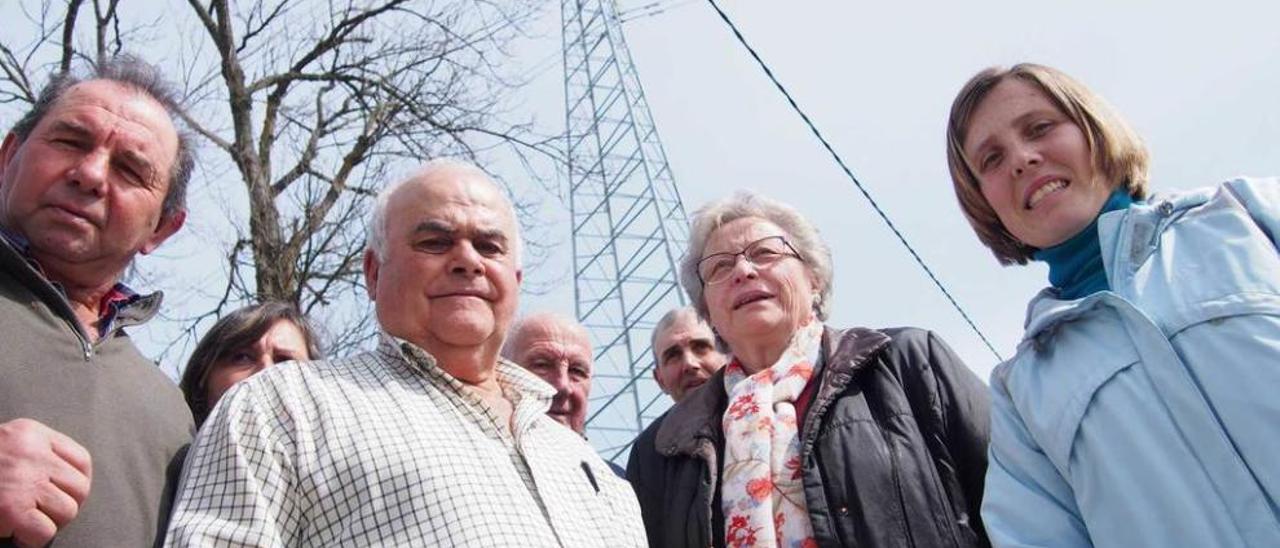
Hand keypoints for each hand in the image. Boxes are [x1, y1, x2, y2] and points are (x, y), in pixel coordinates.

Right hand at [0, 419, 91, 546]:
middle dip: (64, 506)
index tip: (63, 494)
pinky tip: (17, 534)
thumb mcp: (6, 442)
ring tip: (26, 521)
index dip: (76, 483)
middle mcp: (32, 453)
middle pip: (80, 488)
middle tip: (41, 513)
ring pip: (67, 511)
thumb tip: (66, 482)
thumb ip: (33, 453)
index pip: (81, 460)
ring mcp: (24, 480)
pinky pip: (45, 531)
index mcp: (32, 434)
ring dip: (48, 523)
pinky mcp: (12, 507)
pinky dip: (33, 539)